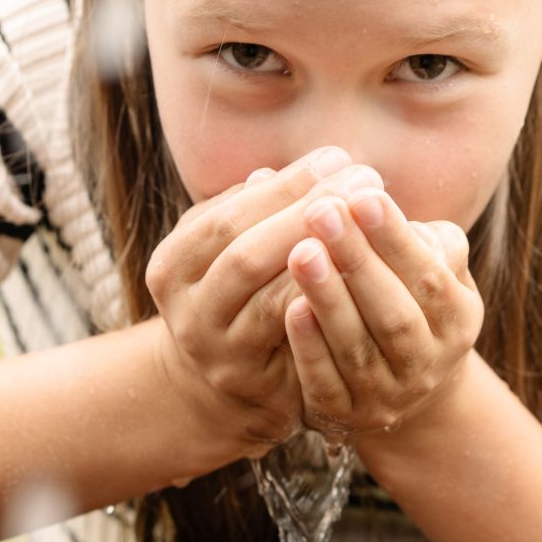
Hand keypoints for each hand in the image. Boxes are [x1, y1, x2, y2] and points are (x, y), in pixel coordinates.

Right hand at [147, 146, 384, 454]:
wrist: (230, 383)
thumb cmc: (242, 293)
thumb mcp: (232, 246)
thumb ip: (255, 211)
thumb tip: (299, 168)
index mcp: (171, 266)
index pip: (226, 216)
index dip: (285, 186)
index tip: (338, 158)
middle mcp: (186, 311)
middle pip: (245, 255)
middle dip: (307, 213)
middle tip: (365, 181)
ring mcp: (218, 352)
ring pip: (271, 299)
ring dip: (327, 256)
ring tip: (371, 222)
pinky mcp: (256, 382)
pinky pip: (297, 338)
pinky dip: (329, 300)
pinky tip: (366, 271)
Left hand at [282, 187, 483, 436]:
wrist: (402, 386)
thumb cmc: (409, 301)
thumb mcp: (434, 270)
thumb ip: (420, 236)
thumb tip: (376, 195)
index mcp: (457, 320)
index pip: (429, 276)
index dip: (395, 238)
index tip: (361, 194)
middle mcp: (428, 363)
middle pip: (393, 314)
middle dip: (357, 261)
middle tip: (321, 211)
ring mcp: (387, 397)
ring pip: (358, 349)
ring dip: (329, 299)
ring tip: (300, 251)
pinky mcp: (345, 417)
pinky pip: (325, 384)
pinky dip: (309, 348)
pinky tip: (289, 308)